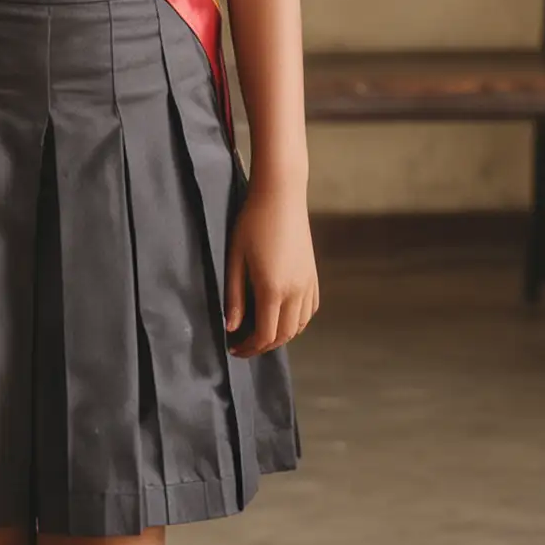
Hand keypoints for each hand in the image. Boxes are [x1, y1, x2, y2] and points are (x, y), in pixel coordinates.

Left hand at [225, 181, 318, 356]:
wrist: (281, 196)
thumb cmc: (252, 223)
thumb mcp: (235, 258)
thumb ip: (234, 296)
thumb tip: (231, 326)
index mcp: (273, 289)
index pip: (264, 334)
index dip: (249, 348)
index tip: (234, 349)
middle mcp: (295, 291)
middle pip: (284, 335)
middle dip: (263, 346)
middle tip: (244, 344)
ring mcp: (308, 284)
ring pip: (300, 326)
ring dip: (282, 335)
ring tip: (261, 331)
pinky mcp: (313, 275)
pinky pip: (310, 310)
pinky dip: (298, 321)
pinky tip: (283, 315)